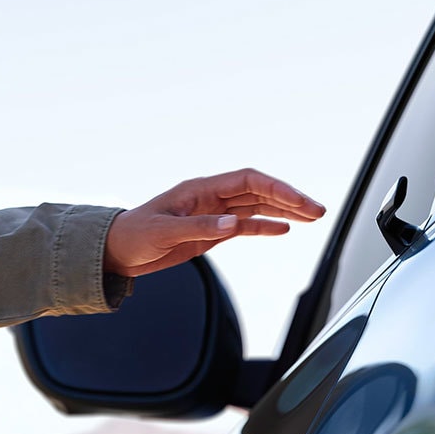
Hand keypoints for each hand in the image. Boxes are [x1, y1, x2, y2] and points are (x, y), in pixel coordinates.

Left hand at [104, 168, 324, 277]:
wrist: (116, 252)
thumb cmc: (133, 235)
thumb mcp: (165, 232)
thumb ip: (201, 227)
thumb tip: (234, 224)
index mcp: (201, 189)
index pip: (248, 181)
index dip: (276, 188)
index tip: (299, 201)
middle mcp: (211, 198)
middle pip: (259, 192)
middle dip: (290, 199)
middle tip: (318, 210)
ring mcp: (213, 214)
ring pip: (256, 207)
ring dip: (284, 211)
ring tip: (312, 217)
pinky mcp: (211, 232)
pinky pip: (245, 225)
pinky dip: (265, 226)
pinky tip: (284, 229)